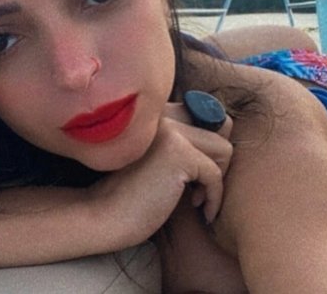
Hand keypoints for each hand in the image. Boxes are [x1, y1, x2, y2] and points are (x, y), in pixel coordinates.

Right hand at [87, 102, 232, 247]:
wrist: (99, 216)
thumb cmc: (131, 193)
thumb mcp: (159, 158)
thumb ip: (185, 140)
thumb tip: (227, 131)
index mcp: (158, 110)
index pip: (208, 114)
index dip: (210, 146)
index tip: (196, 175)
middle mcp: (164, 112)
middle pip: (222, 127)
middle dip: (217, 161)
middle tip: (199, 187)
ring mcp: (171, 129)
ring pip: (224, 149)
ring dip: (217, 179)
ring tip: (195, 197)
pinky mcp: (178, 151)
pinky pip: (216, 173)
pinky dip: (214, 197)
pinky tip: (200, 210)